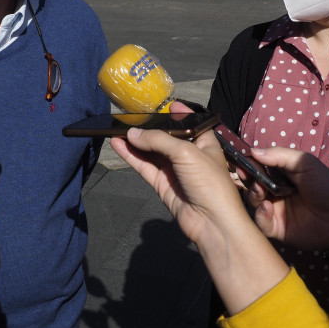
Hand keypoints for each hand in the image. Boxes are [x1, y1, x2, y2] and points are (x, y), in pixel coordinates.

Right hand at [110, 126, 289, 314]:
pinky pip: (144, 166)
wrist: (212, 222)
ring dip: (136, 141)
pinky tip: (118, 144)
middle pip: (165, 137)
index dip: (179, 113)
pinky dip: (131, 156)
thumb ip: (158, 140)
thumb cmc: (209, 181)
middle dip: (149, 128)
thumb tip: (132, 133)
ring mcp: (174, 170)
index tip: (165, 104)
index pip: (190, 123)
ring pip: (151, 151)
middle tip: (129, 116)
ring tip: (116, 129)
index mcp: (204, 142)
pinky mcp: (162, 184)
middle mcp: (189, 154)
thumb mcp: (187, 153)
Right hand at [244, 147, 328, 250]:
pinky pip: (261, 222)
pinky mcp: (276, 228)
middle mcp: (273, 191)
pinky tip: (267, 208)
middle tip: (246, 175)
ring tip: (260, 191)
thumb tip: (253, 150)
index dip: (248, 163)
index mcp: (280, 175)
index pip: (258, 167)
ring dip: (253, 195)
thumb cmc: (325, 186)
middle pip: (251, 184)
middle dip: (246, 178)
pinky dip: (260, 214)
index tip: (241, 160)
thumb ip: (280, 156)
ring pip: (252, 202)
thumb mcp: (305, 163)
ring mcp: (274, 210)